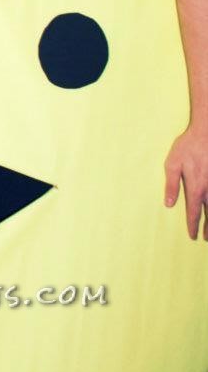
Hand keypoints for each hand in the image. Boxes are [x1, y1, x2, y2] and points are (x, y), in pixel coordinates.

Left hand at [164, 125, 207, 240]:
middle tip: (205, 239)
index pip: (193, 212)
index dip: (192, 225)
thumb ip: (171, 185)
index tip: (192, 236)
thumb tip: (168, 205)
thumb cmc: (187, 147)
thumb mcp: (172, 164)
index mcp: (195, 187)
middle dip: (207, 228)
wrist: (206, 132)